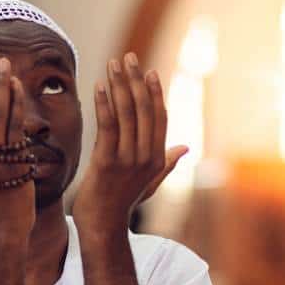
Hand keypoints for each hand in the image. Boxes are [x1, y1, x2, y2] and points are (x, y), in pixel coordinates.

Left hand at [73, 53, 187, 235]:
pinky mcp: (106, 163)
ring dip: (119, 85)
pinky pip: (107, 127)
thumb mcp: (149, 183)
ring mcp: (127, 160)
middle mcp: (146, 158)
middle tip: (128, 57)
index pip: (159, 118)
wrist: (102, 227)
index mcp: (157, 159)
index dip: (155, 92)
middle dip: (136, 80)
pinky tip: (100, 85)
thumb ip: (166, 163)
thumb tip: (184, 148)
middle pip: (144, 110)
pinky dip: (104, 103)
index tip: (148, 71)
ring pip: (126, 114)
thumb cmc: (121, 204)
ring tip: (113, 63)